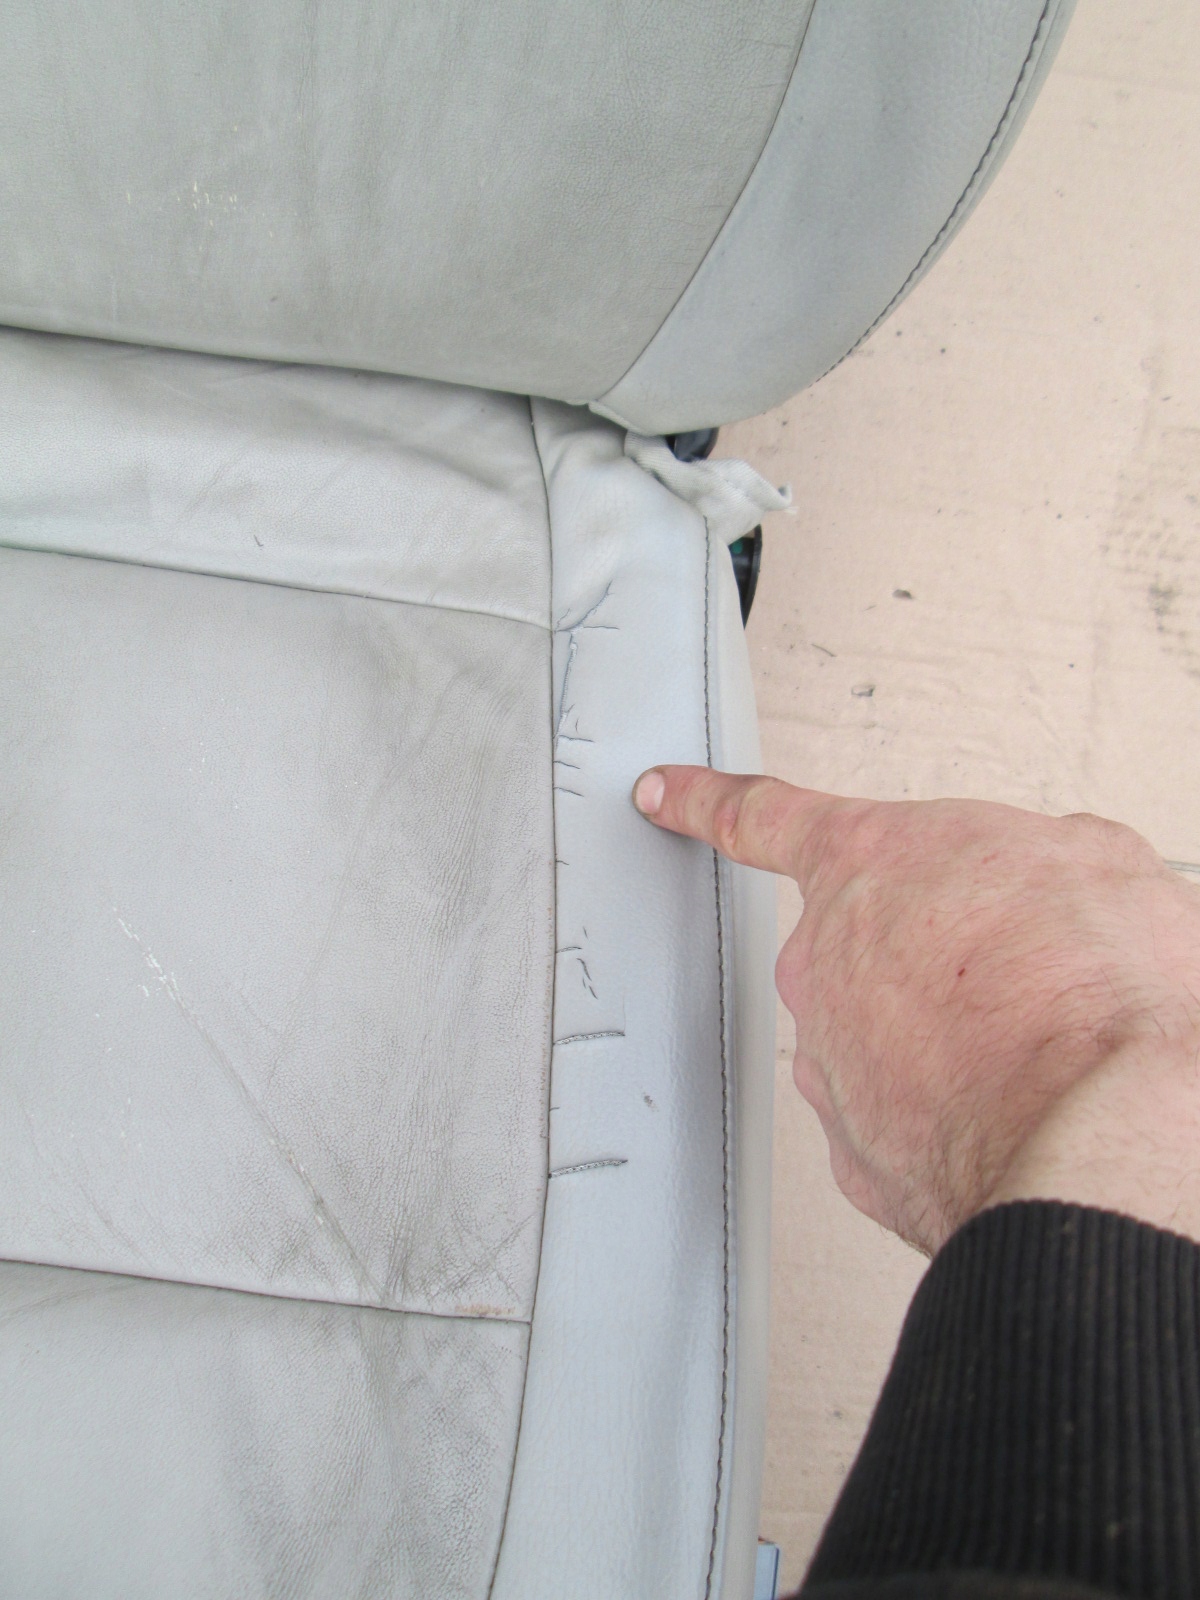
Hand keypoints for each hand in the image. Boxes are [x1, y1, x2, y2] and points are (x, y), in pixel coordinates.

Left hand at [633, 767, 1199, 1254]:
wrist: (1095, 1125)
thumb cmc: (1091, 985)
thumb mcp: (1090, 860)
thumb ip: (1033, 856)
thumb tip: (1049, 878)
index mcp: (865, 864)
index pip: (762, 817)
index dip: (705, 802)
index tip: (663, 796)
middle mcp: (824, 963)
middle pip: (858, 948)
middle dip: (927, 961)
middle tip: (1013, 979)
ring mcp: (831, 1064)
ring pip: (880, 1042)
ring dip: (941, 1046)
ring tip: (1026, 1055)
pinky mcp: (859, 1156)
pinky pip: (897, 1124)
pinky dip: (944, 1123)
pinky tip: (1001, 1116)